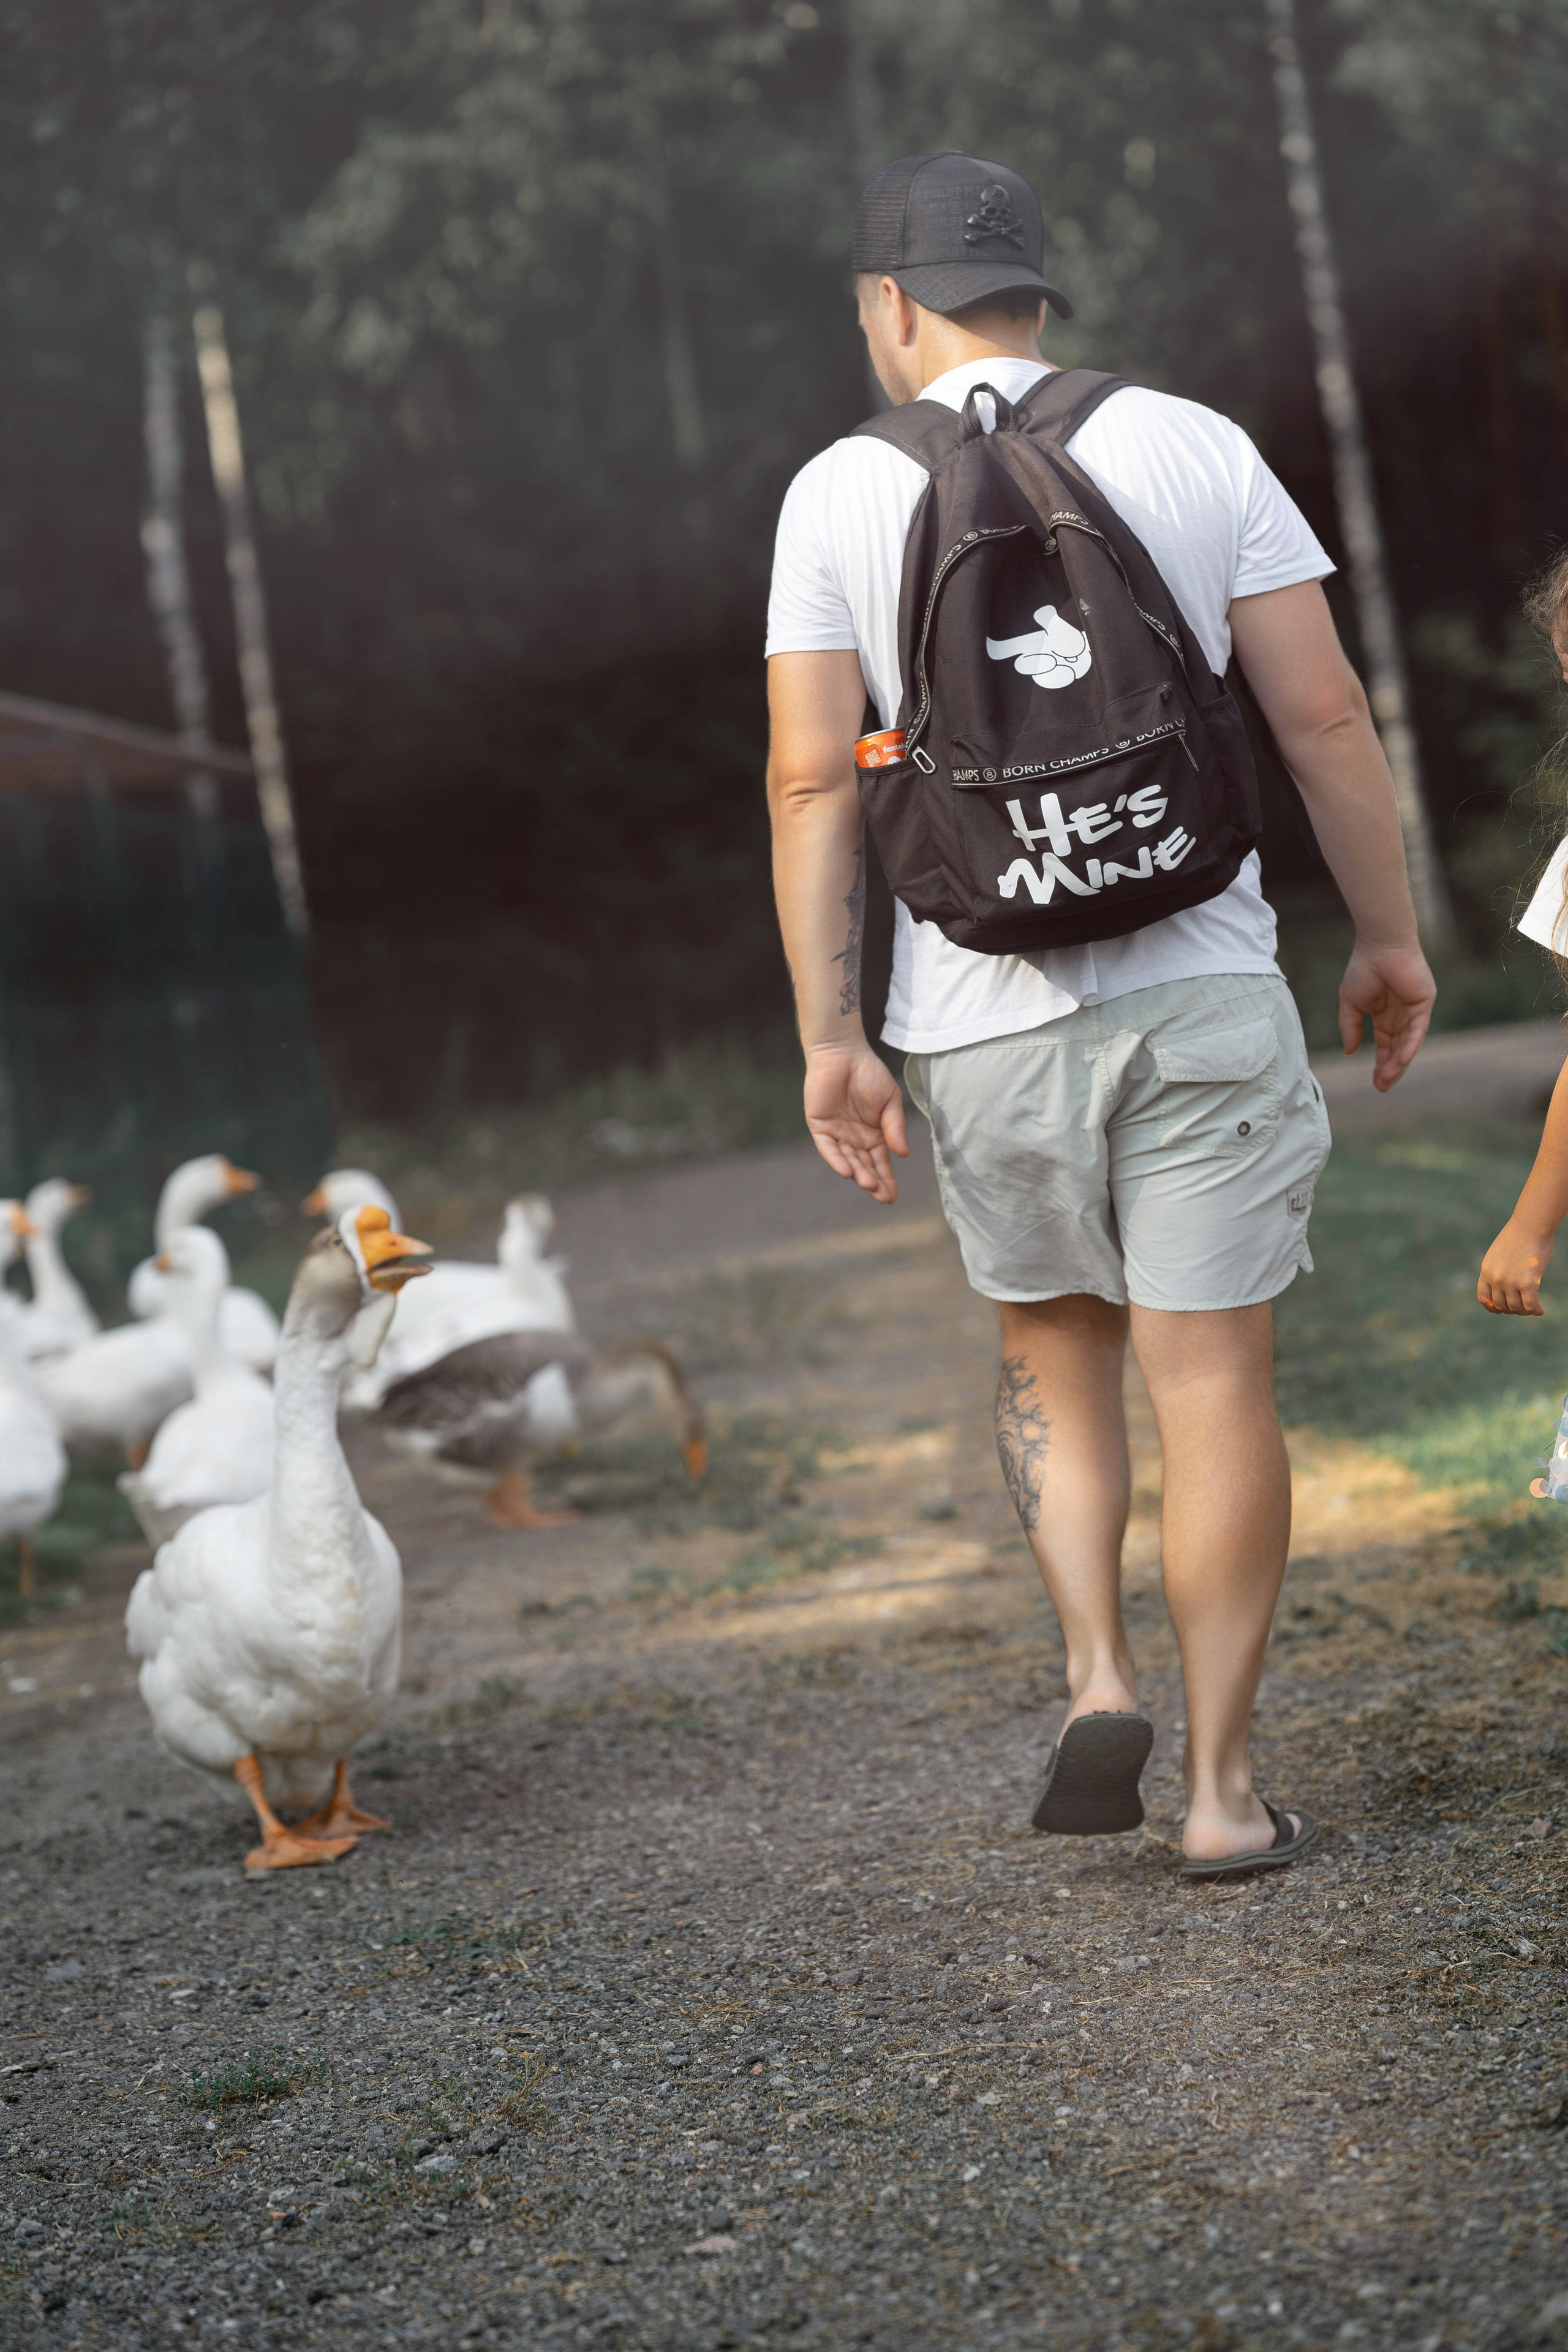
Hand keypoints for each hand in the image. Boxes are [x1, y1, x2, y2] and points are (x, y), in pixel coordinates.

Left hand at [803, 1043, 908, 1204]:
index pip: (880, 1163)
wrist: (843, 1052)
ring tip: (870, 1186)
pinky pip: (827, 1148)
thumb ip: (895, 1127)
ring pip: (848, 1160)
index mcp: (873, 1135)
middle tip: (883, 1197)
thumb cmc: (869, 1073)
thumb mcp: (890, 1101)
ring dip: (859, 1174)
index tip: (893, 1197)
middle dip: (874, 1183)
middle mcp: (855, 1139)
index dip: (887, 1180)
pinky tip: (847, 1172)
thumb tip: (903, 1154)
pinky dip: (836, 1160)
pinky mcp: (820, 1126)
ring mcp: (837, 1133)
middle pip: (865, 1166)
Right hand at [1338, 942, 1435, 1091]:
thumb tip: (1349, 1052)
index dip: (1381, 1063)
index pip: (1386, 1044)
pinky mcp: (1424, 1003)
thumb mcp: (1350, 1003)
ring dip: (1399, 1062)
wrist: (1379, 945)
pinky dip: (1409, 1045)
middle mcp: (1401, 1015)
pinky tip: (1401, 1061)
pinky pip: (1417, 1029)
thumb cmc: (1364, 968)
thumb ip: (1350, 1027)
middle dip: (1390, 1068)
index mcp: (1385, 1014)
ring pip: (1408, 1042)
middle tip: (1382, 1087)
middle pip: (1398, 1047)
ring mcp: (1414, 1010)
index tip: (1375, 1082)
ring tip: (1388, 1078)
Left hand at [1478, 1218, 1553, 1315]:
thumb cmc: (1518, 1236)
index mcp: (1486, 1270)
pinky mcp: (1527, 1283)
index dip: (1491, 1307)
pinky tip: (1541, 1310)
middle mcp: (1496, 1278)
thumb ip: (1498, 1269)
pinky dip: (1536, 1311)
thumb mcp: (1499, 1253)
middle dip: (1511, 1309)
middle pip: (1501, 1305)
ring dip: (1525, 1311)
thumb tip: (1503, 1287)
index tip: (1499, 1310)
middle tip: (1522, 1307)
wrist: (1531, 1225)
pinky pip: (1530, 1306)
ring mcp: (1510, 1282)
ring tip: (1533, 1308)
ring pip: (1516, 1308)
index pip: (1483, 1297)